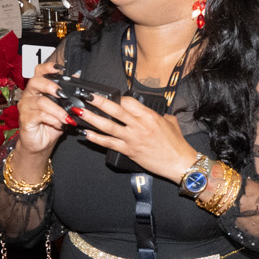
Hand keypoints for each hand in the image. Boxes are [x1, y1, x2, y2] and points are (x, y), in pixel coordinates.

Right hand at [15, 60, 67, 157]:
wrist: (40, 144)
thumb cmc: (50, 125)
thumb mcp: (62, 108)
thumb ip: (68, 93)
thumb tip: (77, 76)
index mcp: (37, 89)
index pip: (39, 71)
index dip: (48, 67)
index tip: (60, 69)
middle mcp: (29, 95)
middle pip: (36, 82)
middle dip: (51, 86)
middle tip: (63, 94)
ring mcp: (26, 107)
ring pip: (42, 101)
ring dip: (58, 110)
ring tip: (67, 118)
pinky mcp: (25, 119)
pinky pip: (40, 115)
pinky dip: (53, 119)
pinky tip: (60, 124)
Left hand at [72, 93, 198, 180]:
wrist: (180, 163)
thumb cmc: (177, 144)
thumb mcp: (170, 122)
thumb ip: (158, 115)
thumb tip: (150, 112)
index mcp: (149, 116)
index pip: (128, 101)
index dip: (118, 98)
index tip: (112, 98)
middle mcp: (139, 125)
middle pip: (115, 110)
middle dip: (98, 101)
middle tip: (85, 96)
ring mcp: (132, 139)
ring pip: (108, 126)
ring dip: (92, 118)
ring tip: (79, 112)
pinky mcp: (129, 151)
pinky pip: (109, 143)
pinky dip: (96, 138)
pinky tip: (86, 134)